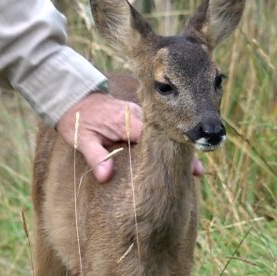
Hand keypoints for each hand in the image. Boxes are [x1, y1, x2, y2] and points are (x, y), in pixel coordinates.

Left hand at [56, 92, 204, 182]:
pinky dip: (168, 143)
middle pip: (166, 136)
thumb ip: (96, 158)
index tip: (189, 168)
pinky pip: (158, 130)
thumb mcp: (82, 140)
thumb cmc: (78, 121)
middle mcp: (139, 116)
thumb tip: (106, 177)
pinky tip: (177, 159)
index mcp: (128, 122)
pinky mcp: (140, 117)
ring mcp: (141, 114)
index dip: (173, 155)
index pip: (156, 140)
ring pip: (164, 133)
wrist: (75, 98)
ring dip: (177, 149)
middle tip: (200, 172)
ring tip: (196, 169)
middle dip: (182, 154)